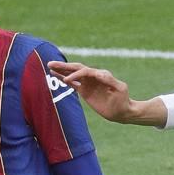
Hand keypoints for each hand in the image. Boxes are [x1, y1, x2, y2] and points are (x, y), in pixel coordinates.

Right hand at [47, 61, 164, 125]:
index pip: (85, 71)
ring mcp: (88, 83)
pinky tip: (56, 75)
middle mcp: (93, 77)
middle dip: (64, 66)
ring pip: (72, 75)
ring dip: (62, 71)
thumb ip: (110, 80)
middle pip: (76, 69)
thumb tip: (98, 73)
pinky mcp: (85, 91)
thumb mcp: (120, 88)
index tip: (67, 80)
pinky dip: (64, 79)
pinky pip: (73, 84)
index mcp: (100, 74)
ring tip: (50, 67)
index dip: (75, 74)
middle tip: (51, 64)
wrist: (122, 111)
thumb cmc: (123, 99)